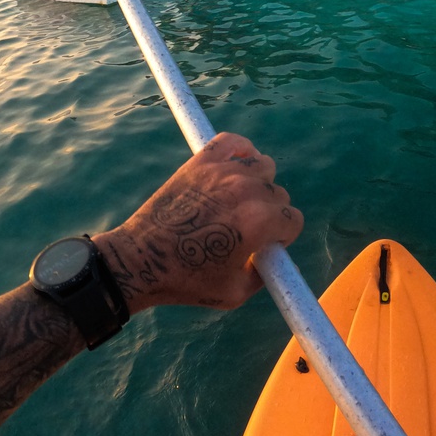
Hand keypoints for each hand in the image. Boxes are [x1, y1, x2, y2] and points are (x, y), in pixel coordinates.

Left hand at [93, 134, 301, 312]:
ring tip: (240, 199)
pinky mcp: (201, 162)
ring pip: (262, 165)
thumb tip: (282, 262)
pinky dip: (240, 149)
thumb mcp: (236, 293)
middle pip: (279, 193)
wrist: (142, 260)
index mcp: (259, 223)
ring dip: (258, 182)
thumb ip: (265, 275)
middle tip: (249, 226)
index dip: (284, 235)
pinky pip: (232, 142)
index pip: (293, 218)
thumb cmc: (188, 281)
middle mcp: (246, 192)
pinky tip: (236, 164)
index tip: (268, 243)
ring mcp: (223, 173)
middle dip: (270, 212)